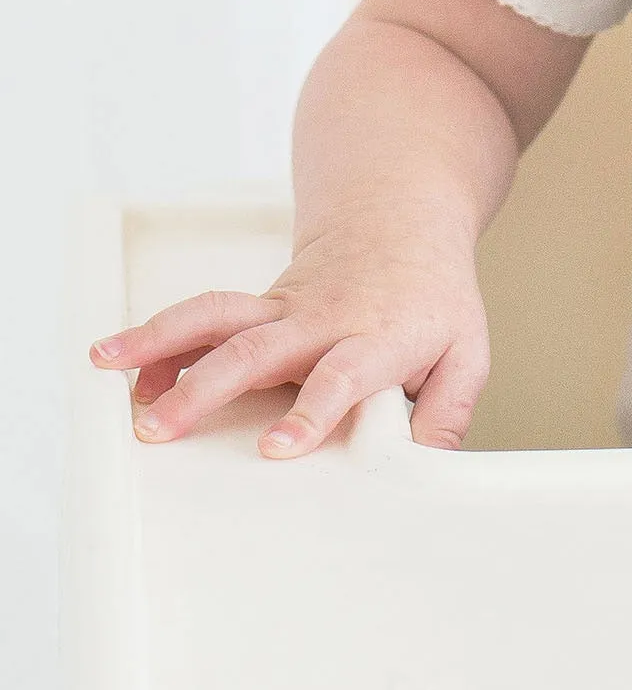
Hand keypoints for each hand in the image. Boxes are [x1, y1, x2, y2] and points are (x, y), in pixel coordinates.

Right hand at [86, 210, 489, 456]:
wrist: (402, 222)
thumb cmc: (433, 297)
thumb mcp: (465, 350)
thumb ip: (448, 410)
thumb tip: (424, 467)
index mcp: (379, 336)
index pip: (344, 374)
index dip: (313, 410)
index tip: (277, 447)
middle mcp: (323, 321)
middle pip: (259, 350)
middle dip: (204, 388)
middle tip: (158, 427)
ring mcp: (284, 310)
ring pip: (217, 317)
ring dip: (160, 340)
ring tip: (107, 363)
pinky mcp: (258, 307)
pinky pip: (205, 318)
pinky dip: (161, 339)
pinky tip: (122, 365)